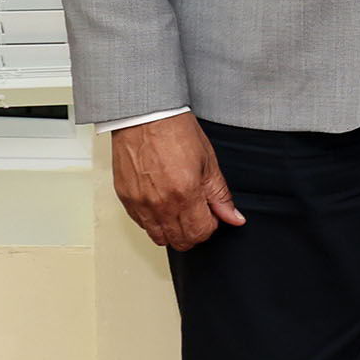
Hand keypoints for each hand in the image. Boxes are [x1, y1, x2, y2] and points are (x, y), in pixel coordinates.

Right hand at [111, 111, 243, 250]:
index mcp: (185, 194)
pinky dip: (154, 221)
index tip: (212, 215)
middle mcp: (160, 204)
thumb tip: (234, 218)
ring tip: (180, 211)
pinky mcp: (125, 199)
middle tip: (198, 214)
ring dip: (173, 230)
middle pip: (179, 241)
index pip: (200, 233)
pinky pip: (141, 224)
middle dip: (193, 233)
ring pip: (158, 237)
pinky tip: (163, 205)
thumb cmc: (176, 133)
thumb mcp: (209, 163)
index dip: (211, 227)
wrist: (146, 118)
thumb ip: (220, 196)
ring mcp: (140, 204)